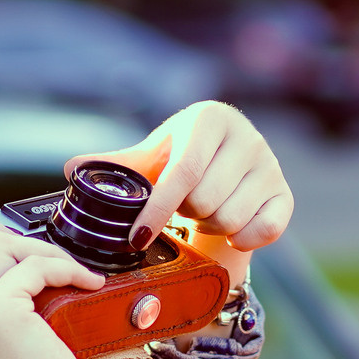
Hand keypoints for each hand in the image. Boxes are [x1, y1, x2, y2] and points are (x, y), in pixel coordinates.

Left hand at [66, 101, 293, 288]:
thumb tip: (72, 169)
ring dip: (208, 226)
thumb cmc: (182, 157)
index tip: (137, 238)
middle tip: (182, 207)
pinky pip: (263, 231)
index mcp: (211, 119)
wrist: (225, 162)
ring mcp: (271, 166)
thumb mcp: (152, 156)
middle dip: (185, 214)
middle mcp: (247, 137)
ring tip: (203, 213)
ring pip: (230, 220)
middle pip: (205, 201)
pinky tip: (230, 229)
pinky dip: (241, 240)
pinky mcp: (286, 195)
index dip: (158, 209)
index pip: (183, 172)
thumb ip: (117, 164)